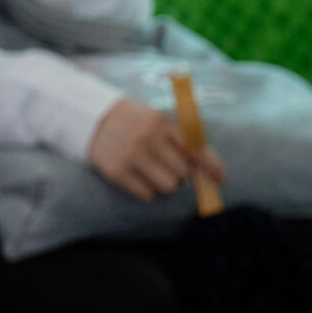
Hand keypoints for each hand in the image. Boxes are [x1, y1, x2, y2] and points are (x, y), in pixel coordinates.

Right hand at [86, 99, 225, 200]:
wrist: (90, 118)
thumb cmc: (134, 121)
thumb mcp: (157, 120)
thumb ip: (181, 139)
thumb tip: (209, 168)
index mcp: (161, 122)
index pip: (195, 149)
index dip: (212, 166)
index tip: (221, 178)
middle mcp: (147, 138)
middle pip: (184, 172)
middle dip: (182, 173)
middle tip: (168, 165)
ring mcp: (131, 155)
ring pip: (168, 186)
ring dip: (166, 183)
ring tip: (154, 171)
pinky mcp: (116, 171)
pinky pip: (147, 194)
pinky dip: (148, 190)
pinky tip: (139, 176)